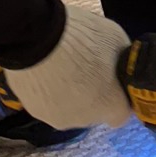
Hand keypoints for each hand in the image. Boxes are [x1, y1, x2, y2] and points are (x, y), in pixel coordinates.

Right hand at [3, 7, 131, 130]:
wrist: (36, 37)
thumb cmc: (80, 37)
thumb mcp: (115, 38)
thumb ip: (121, 60)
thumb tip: (120, 63)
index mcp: (111, 105)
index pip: (121, 113)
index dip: (117, 97)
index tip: (111, 82)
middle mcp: (86, 120)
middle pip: (93, 112)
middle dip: (91, 94)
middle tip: (83, 68)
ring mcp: (58, 118)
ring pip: (68, 109)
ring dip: (67, 94)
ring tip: (59, 68)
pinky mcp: (35, 112)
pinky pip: (46, 103)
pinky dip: (47, 92)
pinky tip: (44, 71)